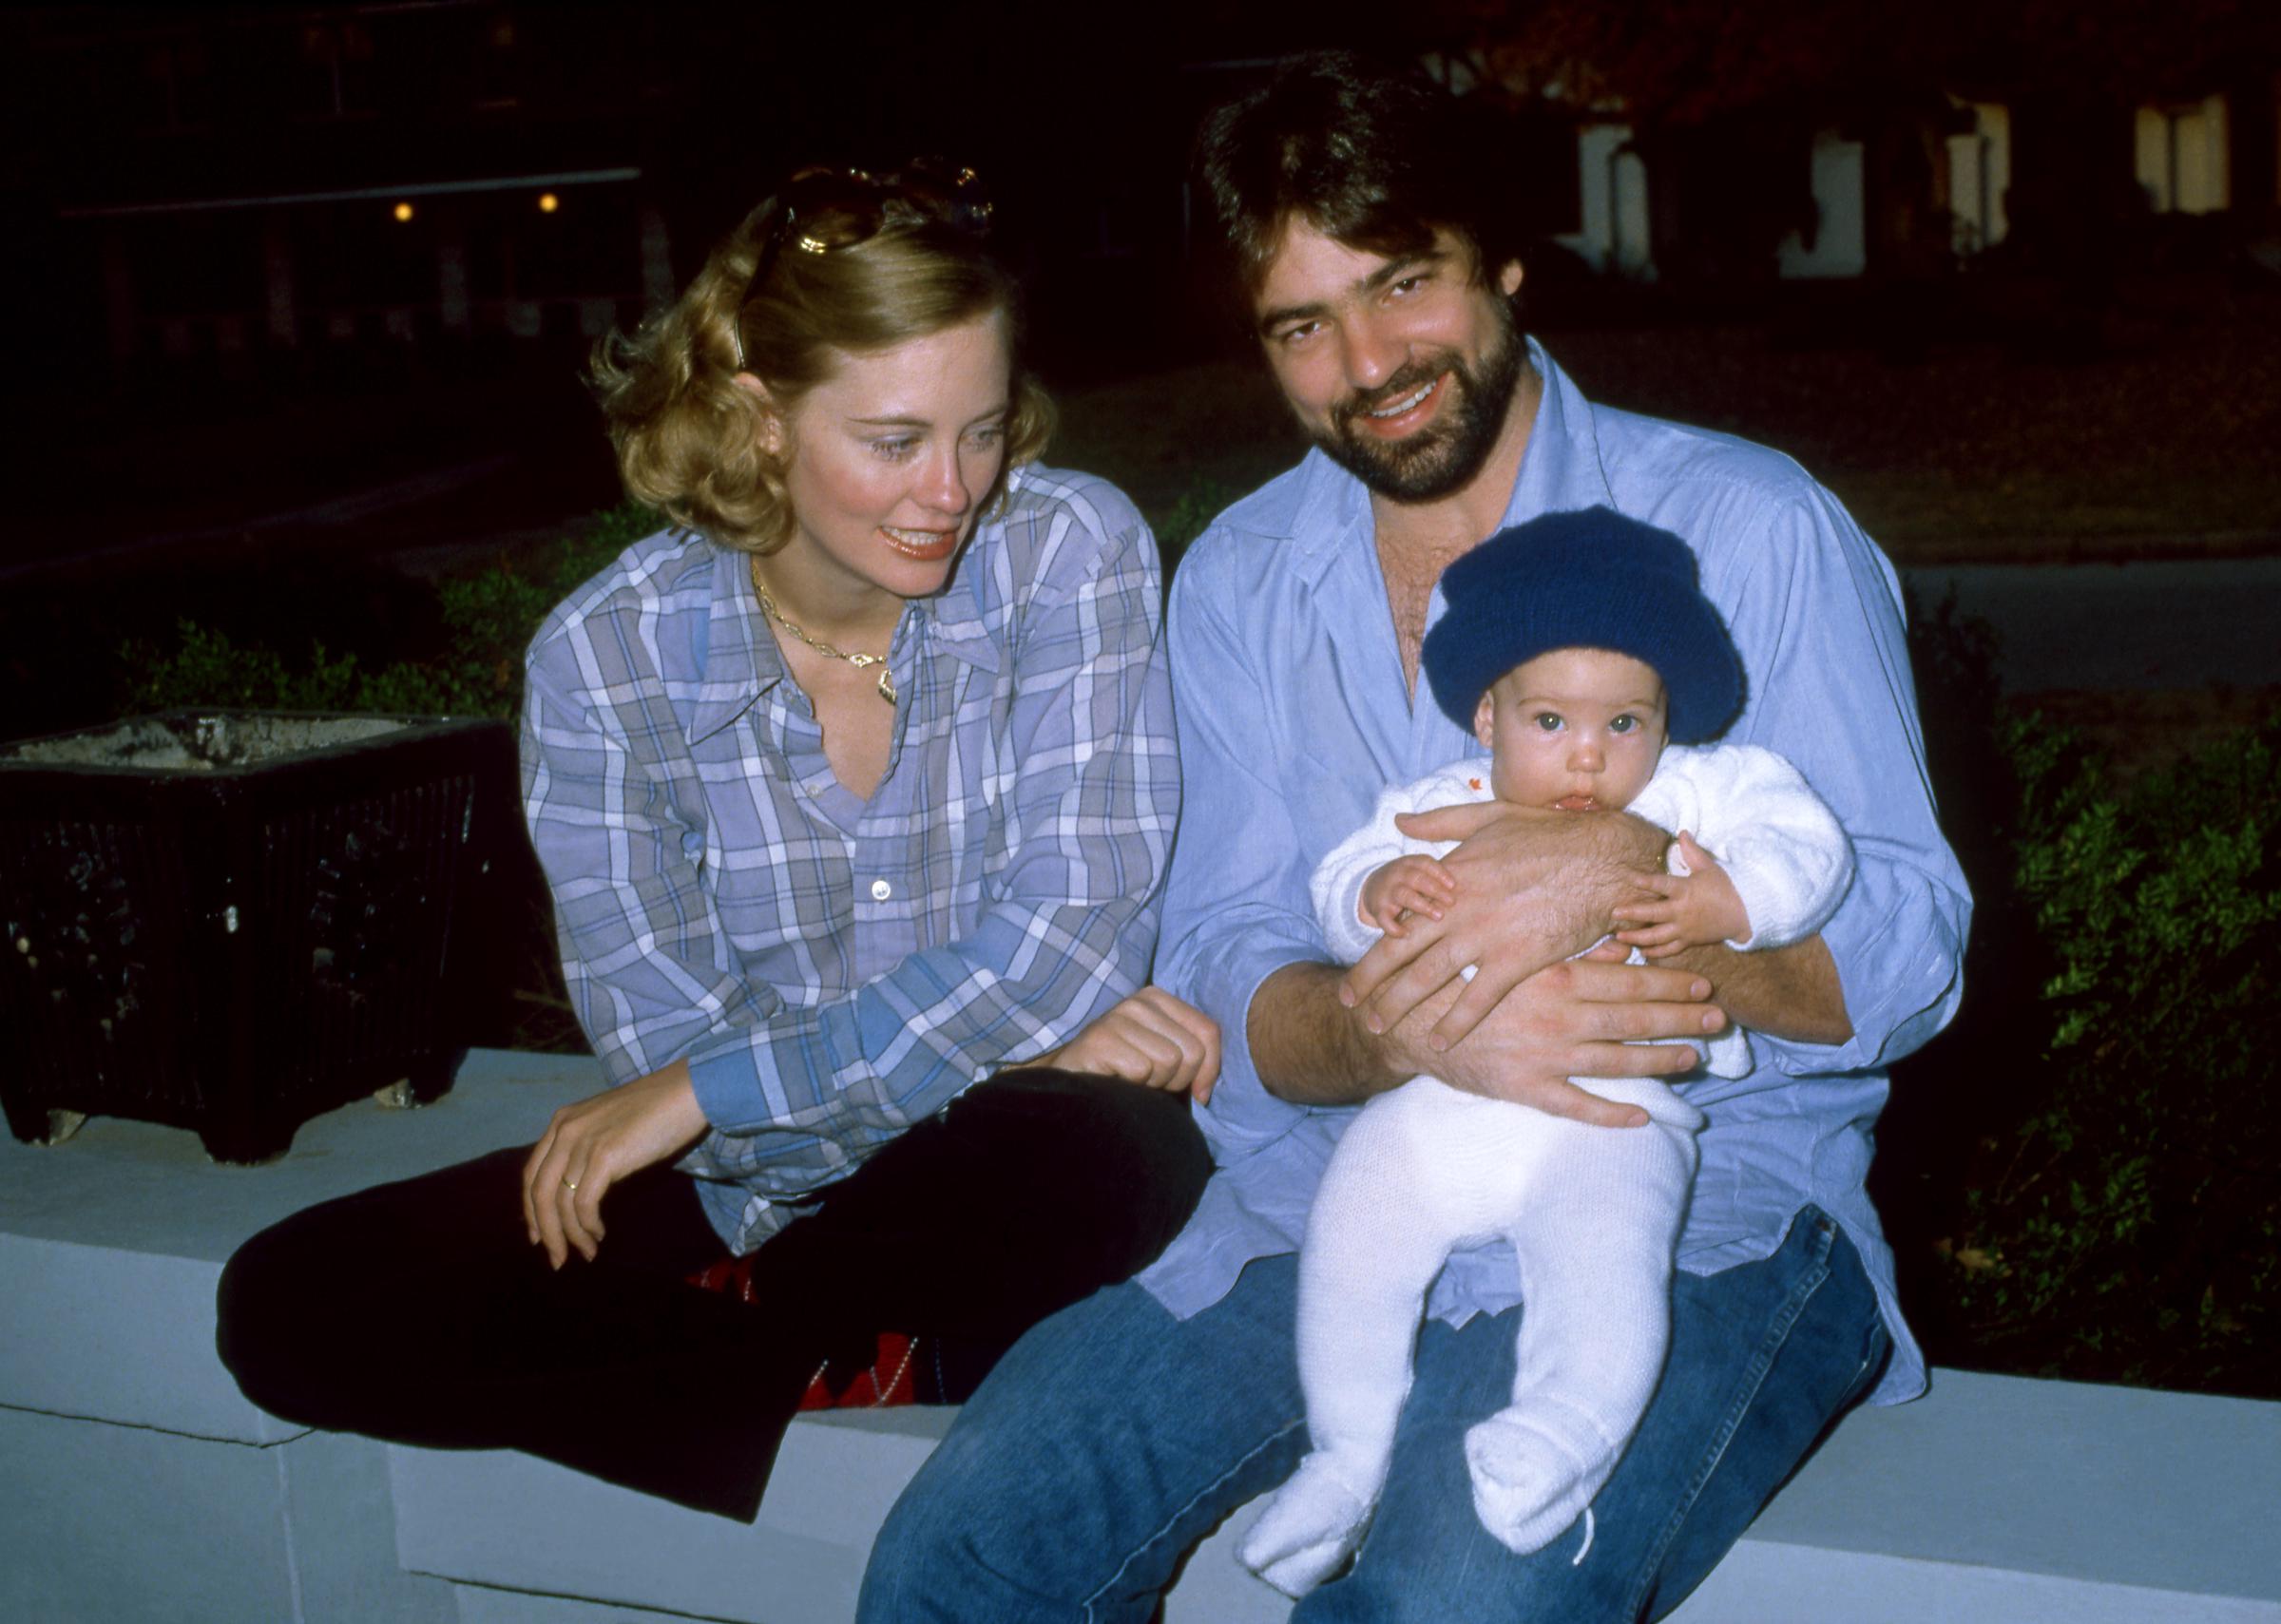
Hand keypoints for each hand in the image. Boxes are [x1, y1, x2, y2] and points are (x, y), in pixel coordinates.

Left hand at [521, 1061, 708, 1267]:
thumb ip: (587, 1149)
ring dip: (571, 1235)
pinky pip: (585, 1203)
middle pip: (539, 1193)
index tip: (538, 1236)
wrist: (686, 1092)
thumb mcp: (608, 1126)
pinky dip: (588, 1225)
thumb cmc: (656, 1110)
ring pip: (561, 1203)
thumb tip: (578, 1192)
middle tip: (557, 1259)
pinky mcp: (604, 1155)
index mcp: (562, 1122)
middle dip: (547, 1232)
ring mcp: (583, 1142)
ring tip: (587, 1252)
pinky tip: (599, 1233)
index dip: (531, 1210)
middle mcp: (565, 1131)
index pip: (532, 1174)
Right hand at [1035, 987, 1222, 1104]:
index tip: (1196, 1092)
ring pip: (1169, 1062)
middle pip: (1192, 1052)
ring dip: (1153, 1085)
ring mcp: (1116, 1017)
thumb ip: (1194, 1056)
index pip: (1208, 1031)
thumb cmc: (1123, 1073)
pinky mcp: (1099, 1039)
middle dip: (1177, 1080)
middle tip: (1150, 1083)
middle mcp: (1137, 1001)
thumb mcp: (1165, 1057)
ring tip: (1131, 1081)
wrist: (1069, 1082)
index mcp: (1157, 999)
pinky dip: (1132, 1088)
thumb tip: (1207, 1090)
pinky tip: (1115, 1082)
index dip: (1209, 1070)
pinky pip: (1142, 1071)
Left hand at [1341, 801, 1663, 1053]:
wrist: (1605, 857)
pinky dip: (1455, 1023)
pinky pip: (1478, 999)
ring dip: (1399, 1005)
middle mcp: (1458, 909)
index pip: (1399, 919)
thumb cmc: (1551, 833)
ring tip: (1378, 1026)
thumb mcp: (1489, 816)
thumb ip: (1440, 822)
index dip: (1373, 949)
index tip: (1355, 971)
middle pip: (1401, 953)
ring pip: (1429, 977)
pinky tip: (1438, 1041)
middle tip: (1351, 1008)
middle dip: (1371, 984)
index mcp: (1450, 878)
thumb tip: (1399, 822)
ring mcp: (1485, 935)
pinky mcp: (1517, 958)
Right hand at [1359, 854, 1456, 935]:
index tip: (1454, 885)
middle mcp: (1398, 874)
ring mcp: (1387, 891)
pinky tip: (1407, 934)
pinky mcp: (1378, 909)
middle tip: (1452, 902)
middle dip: (1435, 890)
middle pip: (1416, 878)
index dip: (1440, 873)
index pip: (1425, 863)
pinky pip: (1385, 919)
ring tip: (1439, 916)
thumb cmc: (1407, 881)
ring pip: (1404, 895)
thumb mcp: (1419, 872)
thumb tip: (1469, 888)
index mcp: (1410, 863)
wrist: (1373, 887)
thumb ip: (1437, 878)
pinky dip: (1394, 927)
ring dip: (1422, 906)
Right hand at [1381, 947, 1722, 1126]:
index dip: (1669, 983)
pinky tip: (1642, 1115)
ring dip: (1659, 1060)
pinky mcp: (1525, 1088)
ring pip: (1615, 1060)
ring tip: (1694, 1059)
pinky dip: (1611, 1113)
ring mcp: (1543, 1055)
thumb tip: (1620, 942)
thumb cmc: (1465, 978)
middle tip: (1717, 1020)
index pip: (1627, 979)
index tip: (1702, 984)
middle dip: (1680, 1019)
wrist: (1409, 1020)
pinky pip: (1576, 1105)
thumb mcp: (1515, 952)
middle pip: (1632, 1019)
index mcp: (1554, 977)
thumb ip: (1569, 950)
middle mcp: (1556, 1017)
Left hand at [1613, 832, 1751, 957]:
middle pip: (1652, 913)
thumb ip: (1692, 851)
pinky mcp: (1688, 941)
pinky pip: (1669, 949)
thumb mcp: (1709, 867)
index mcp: (1685, 891)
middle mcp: (1682, 911)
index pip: (1661, 884)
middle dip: (1632, 913)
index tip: (1628, 877)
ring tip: (1619, 936)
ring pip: (1656, 936)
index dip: (1644, 881)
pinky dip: (1655, 952)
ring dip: (1637, 937)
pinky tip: (1642, 951)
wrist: (1745, 915)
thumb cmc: (1726, 889)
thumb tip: (1682, 832)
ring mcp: (1684, 929)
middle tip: (1614, 912)